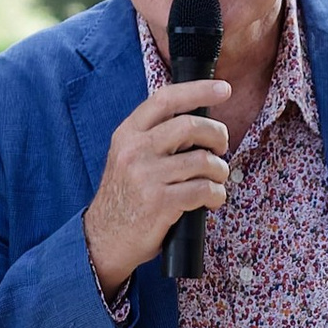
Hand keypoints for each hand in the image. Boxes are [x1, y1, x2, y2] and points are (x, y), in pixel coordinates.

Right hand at [85, 80, 231, 294]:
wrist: (103, 239)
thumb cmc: (126, 197)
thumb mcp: (128, 158)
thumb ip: (155, 138)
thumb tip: (199, 123)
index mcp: (128, 133)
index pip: (165, 99)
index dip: (198, 90)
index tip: (223, 88)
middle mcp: (134, 151)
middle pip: (191, 126)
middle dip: (217, 135)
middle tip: (222, 147)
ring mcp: (147, 177)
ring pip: (203, 160)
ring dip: (220, 171)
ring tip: (216, 180)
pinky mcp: (160, 203)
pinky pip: (204, 190)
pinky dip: (216, 195)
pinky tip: (211, 200)